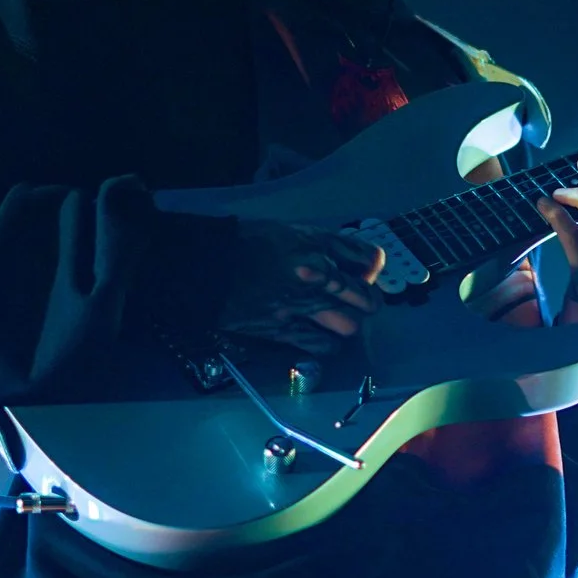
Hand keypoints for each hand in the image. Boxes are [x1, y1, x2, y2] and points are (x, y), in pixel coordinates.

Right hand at [218, 221, 385, 355]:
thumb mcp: (293, 232)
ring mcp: (300, 306)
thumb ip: (331, 245)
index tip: (363, 273)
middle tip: (357, 301)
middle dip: (367, 300)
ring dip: (348, 323)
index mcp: (316, 245)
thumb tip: (366, 263)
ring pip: (350, 325)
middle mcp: (315, 276)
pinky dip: (327, 343)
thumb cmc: (250, 244)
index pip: (370, 260)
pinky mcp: (284, 330)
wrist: (206, 268)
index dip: (371, 269)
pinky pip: (323, 346)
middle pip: (366, 298)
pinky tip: (319, 334)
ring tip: (337, 319)